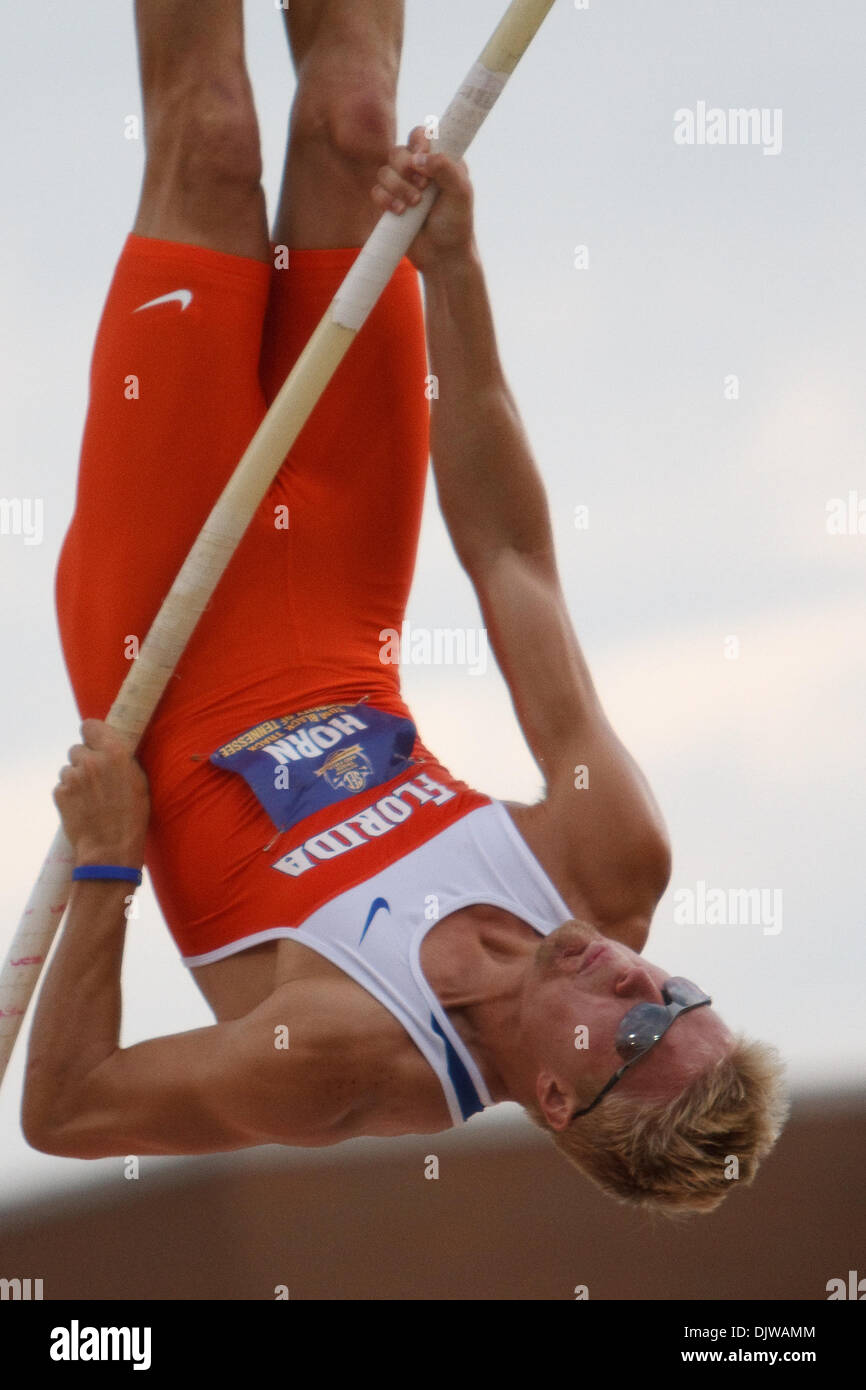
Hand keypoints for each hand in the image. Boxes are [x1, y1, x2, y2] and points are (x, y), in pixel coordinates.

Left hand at [53, 719, 149, 866]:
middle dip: (85, 760)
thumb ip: (121, 760)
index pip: (90, 725)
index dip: (92, 735)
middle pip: (77, 749)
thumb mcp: (139, 781)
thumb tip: (110, 749)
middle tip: (96, 779)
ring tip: (90, 798)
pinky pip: (62, 786)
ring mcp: (72, 776)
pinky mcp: (59, 793)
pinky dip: (69, 794)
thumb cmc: (132, 817)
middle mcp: (91, 760)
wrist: (110, 848)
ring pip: (68, 769)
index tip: (95, 744)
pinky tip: (82, 807)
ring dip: (76, 779)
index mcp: (114, 752)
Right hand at [371, 126, 474, 272]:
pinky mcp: (389, 203)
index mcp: (438, 160)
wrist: (443, 255)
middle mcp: (418, 170)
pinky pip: (376, 191)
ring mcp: (402, 186)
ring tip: (414, 204)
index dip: (418, 141)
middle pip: (398, 151)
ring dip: (397, 186)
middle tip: (422, 187)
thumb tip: (419, 158)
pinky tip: (400, 211)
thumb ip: (446, 168)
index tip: (422, 158)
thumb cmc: (456, 224)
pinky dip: (385, 199)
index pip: (421, 135)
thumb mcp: (460, 193)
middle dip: (405, 168)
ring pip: (384, 171)